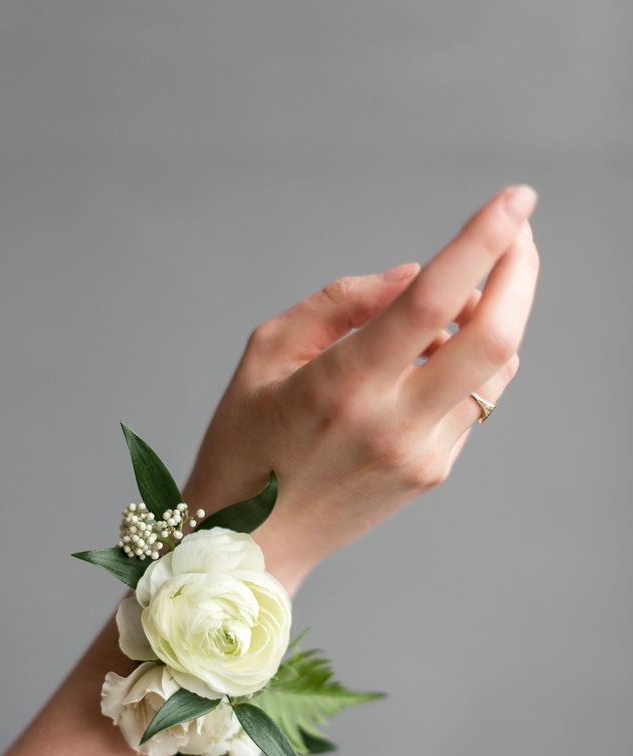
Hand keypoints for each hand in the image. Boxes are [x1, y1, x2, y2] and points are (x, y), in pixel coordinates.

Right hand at [183, 184, 539, 593]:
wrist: (255, 547)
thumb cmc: (245, 446)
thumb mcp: (267, 354)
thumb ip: (342, 303)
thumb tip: (417, 276)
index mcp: (343, 386)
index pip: (432, 301)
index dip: (482, 241)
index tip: (515, 199)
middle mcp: (394, 423)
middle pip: (494, 338)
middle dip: (519, 272)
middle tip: (516, 232)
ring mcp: (422, 454)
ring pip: (494, 368)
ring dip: (493, 317)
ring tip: (458, 299)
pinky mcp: (433, 473)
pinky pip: (473, 401)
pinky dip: (467, 363)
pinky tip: (431, 358)